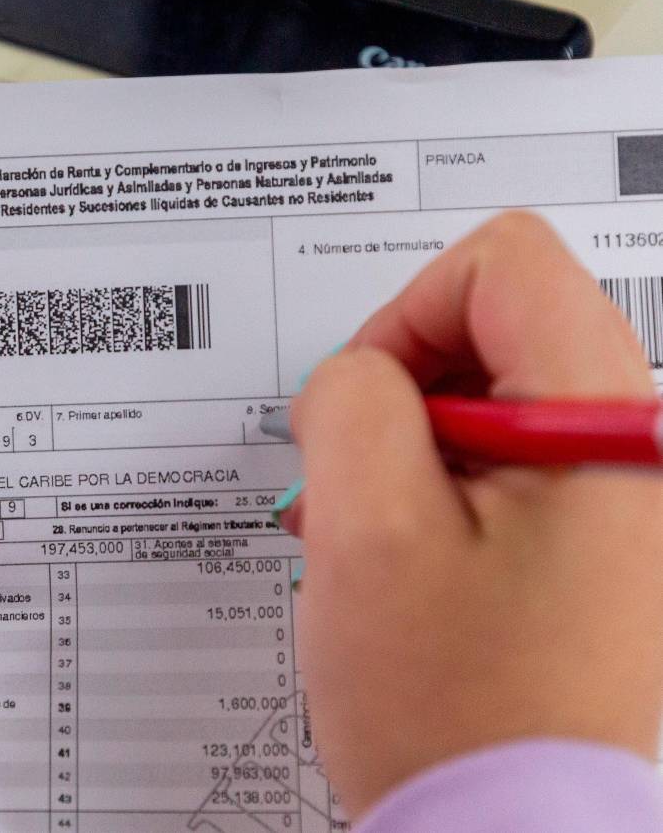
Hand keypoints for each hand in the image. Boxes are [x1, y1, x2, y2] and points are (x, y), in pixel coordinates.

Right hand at [285, 212, 662, 817]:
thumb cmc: (464, 718)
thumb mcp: (369, 530)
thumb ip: (350, 401)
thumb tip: (358, 374)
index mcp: (609, 427)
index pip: (504, 266)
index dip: (405, 314)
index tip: (364, 400)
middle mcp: (641, 452)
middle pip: (500, 329)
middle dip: (403, 393)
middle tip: (355, 477)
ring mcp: (629, 502)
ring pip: (497, 401)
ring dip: (415, 453)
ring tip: (374, 536)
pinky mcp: (606, 544)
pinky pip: (513, 466)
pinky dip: (445, 493)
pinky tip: (410, 560)